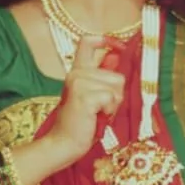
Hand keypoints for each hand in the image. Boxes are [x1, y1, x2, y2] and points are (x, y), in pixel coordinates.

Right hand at [48, 36, 126, 165]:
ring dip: (114, 105)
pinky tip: (96, 117)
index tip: (120, 47)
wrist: (64, 143)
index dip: (106, 40)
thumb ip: (103, 77)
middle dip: (117, 96)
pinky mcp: (83, 95)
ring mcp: (78, 82)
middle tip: (102, 109)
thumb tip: (115, 56)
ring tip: (98, 113)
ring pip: (117, 87)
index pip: (87, 42)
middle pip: (117, 76)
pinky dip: (109, 111)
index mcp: (77, 71)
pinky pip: (111, 98)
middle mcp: (76, 73)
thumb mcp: (94, 96)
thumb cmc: (81, 123)